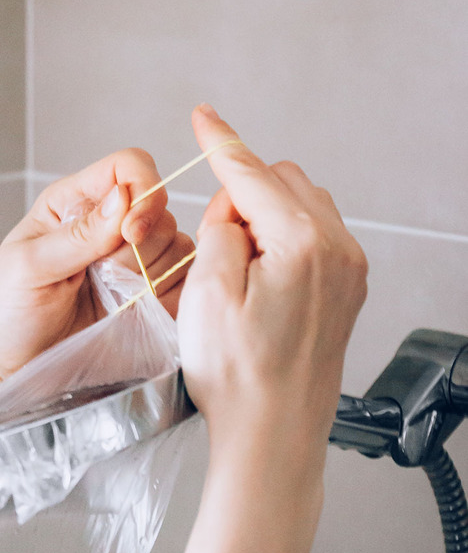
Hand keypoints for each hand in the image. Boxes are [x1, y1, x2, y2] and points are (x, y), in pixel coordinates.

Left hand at [0, 148, 193, 394]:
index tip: (130, 233)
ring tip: (113, 300)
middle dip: (141, 247)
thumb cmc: (4, 313)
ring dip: (152, 275)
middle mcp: (108, 226)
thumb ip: (79, 234)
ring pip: (178, 247)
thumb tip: (124, 197)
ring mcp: (131, 263)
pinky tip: (135, 311)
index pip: (128, 167)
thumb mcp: (31, 267)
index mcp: (75, 203)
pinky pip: (183, 283)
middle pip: (161, 210)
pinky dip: (170, 296)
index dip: (143, 190)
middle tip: (105, 279)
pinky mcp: (147, 298)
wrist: (8, 369)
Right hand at [178, 105, 367, 497]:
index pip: (254, 174)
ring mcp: (349, 272)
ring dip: (263, 219)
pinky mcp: (346, 293)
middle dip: (242, 196)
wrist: (273, 437)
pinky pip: (315, 239)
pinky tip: (257, 281)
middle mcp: (339, 251)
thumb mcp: (206, 292)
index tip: (203, 116)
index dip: (221, 143)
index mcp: (304, 244)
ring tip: (234, 271)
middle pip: (284, 184)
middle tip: (212, 244)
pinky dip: (282, 242)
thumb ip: (220, 229)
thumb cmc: (239, 378)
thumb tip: (233, 207)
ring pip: (301, 209)